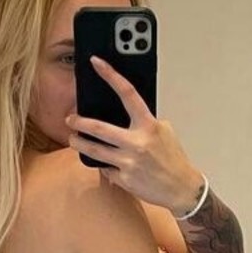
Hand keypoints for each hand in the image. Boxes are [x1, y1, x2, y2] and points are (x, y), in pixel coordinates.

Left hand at [65, 57, 204, 214]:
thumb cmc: (173, 159)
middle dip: (80, 122)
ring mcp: (129, 162)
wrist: (181, 189)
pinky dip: (105, 166)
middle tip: (70, 119)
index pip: (128, 93)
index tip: (96, 63)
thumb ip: (145, 122)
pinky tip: (107, 164)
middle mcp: (138, 143)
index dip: (111, 75)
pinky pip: (106, 169)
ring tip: (73, 139)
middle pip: (99, 128)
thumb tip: (125, 113)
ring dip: (79, 144)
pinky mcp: (124, 179)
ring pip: (95, 151)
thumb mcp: (164, 132)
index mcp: (149, 125)